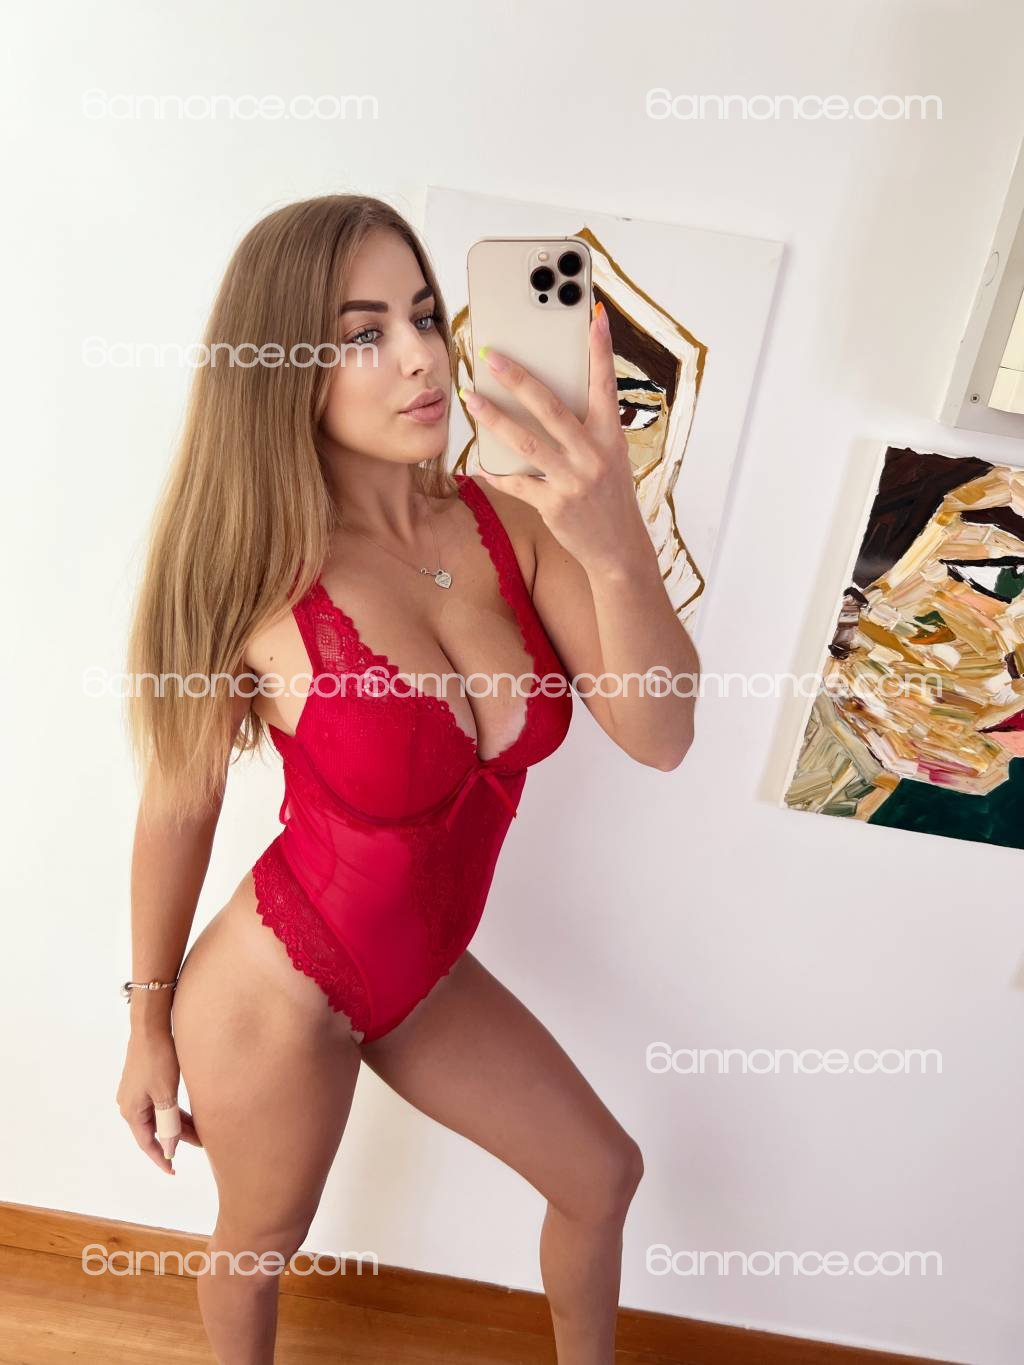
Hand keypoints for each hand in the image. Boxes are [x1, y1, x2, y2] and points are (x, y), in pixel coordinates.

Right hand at [116, 1031, 202, 1172]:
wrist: (150, 1026)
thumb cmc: (159, 1059)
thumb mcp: (166, 1094)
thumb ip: (167, 1124)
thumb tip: (169, 1150)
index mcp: (131, 1111)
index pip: (147, 1143)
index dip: (161, 1158)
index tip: (173, 1171)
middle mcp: (129, 1104)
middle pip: (154, 1129)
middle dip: (176, 1139)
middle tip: (200, 1145)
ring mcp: (135, 1091)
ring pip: (158, 1115)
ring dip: (176, 1123)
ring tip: (200, 1130)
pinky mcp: (143, 1080)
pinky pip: (158, 1102)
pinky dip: (172, 1110)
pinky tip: (189, 1112)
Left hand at [462, 301, 646, 574]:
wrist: (619, 549)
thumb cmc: (609, 496)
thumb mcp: (609, 457)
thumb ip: (586, 428)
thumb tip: (550, 396)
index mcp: (610, 436)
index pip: (605, 385)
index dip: (601, 350)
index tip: (594, 317)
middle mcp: (593, 455)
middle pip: (551, 408)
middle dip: (519, 379)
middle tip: (492, 356)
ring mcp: (573, 480)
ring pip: (527, 442)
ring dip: (494, 418)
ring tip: (470, 398)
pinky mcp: (554, 505)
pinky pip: (518, 483)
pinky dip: (496, 473)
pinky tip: (479, 463)